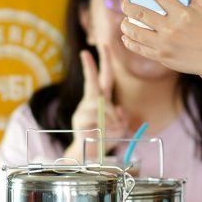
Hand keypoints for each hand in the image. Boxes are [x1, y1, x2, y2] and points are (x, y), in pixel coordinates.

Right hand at [64, 45, 129, 160]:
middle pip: (93, 81)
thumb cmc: (105, 138)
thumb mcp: (119, 128)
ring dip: (111, 118)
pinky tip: (100, 133)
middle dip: (91, 66)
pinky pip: (97, 119)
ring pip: (101, 105)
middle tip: (86, 51)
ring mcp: (83, 110)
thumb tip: (119, 111)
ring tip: (110, 130)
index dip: (105, 62)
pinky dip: (105, 127)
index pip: (105, 77)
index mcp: (102, 99)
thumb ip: (121, 118)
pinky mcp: (79, 120)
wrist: (89, 155)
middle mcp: (91, 101)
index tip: (102, 45)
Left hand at [120, 0, 201, 76]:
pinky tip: (126, 36)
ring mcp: (165, 44)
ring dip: (125, 24)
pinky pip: (139, 48)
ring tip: (124, 19)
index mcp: (182, 14)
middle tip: (124, 2)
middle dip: (127, 6)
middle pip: (141, 14)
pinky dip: (129, 41)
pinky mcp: (161, 57)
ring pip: (136, 32)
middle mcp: (171, 29)